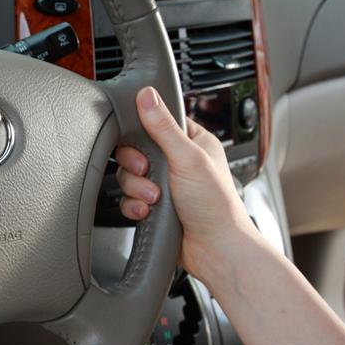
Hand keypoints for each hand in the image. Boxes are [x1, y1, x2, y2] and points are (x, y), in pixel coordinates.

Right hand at [114, 87, 258, 281]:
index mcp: (193, 142)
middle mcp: (178, 161)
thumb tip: (147, 96)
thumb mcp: (189, 158)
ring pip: (129, 176)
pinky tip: (148, 211)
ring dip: (137, 189)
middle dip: (137, 166)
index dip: (143, 132)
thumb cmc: (216, 206)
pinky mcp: (153, 206)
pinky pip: (128, 199)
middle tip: (149, 173)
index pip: (157, 122)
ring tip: (155, 199)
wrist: (215, 249)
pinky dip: (134, 206)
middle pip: (135, 150)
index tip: (144, 143)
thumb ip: (164, 127)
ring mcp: (165, 184)